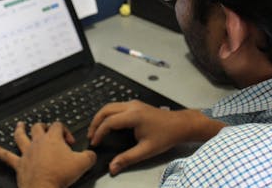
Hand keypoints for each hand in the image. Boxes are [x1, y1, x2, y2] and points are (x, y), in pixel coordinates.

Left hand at [0, 122, 96, 187]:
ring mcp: (27, 153)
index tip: (70, 141)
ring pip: (21, 136)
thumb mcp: (83, 163)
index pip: (58, 125)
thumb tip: (91, 154)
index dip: (65, 131)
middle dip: (43, 126)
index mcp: (53, 139)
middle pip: (39, 127)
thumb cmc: (60, 176)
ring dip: (19, 130)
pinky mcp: (18, 164)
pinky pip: (5, 156)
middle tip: (47, 128)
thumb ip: (89, 156)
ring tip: (19, 125)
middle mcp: (38, 142)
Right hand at [87, 100, 225, 174]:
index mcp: (133, 115)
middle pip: (106, 109)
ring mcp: (134, 104)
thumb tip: (113, 167)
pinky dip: (108, 114)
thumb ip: (128, 158)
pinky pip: (117, 106)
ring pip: (110, 106)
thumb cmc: (166, 136)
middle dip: (95, 122)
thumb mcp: (146, 150)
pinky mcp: (136, 105)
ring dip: (101, 117)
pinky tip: (108, 124)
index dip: (99, 132)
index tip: (94, 142)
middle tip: (91, 135)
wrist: (180, 125)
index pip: (109, 122)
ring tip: (96, 130)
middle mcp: (132, 106)